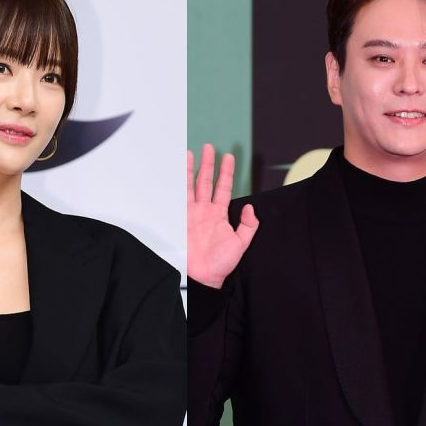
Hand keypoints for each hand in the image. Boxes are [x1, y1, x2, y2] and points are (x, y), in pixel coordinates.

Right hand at [187, 144, 258, 287]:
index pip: (223, 188)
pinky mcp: (180, 219)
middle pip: (206, 182)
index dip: (226, 173)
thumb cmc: (221, 264)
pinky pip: (178, 198)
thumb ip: (248, 225)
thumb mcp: (241, 243)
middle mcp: (205, 211)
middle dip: (208, 164)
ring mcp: (191, 213)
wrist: (203, 277)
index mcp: (219, 215)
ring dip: (191, 169)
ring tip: (191, 153)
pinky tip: (175, 173)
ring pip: (191, 186)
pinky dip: (176, 185)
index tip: (228, 157)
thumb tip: (250, 208)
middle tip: (208, 148)